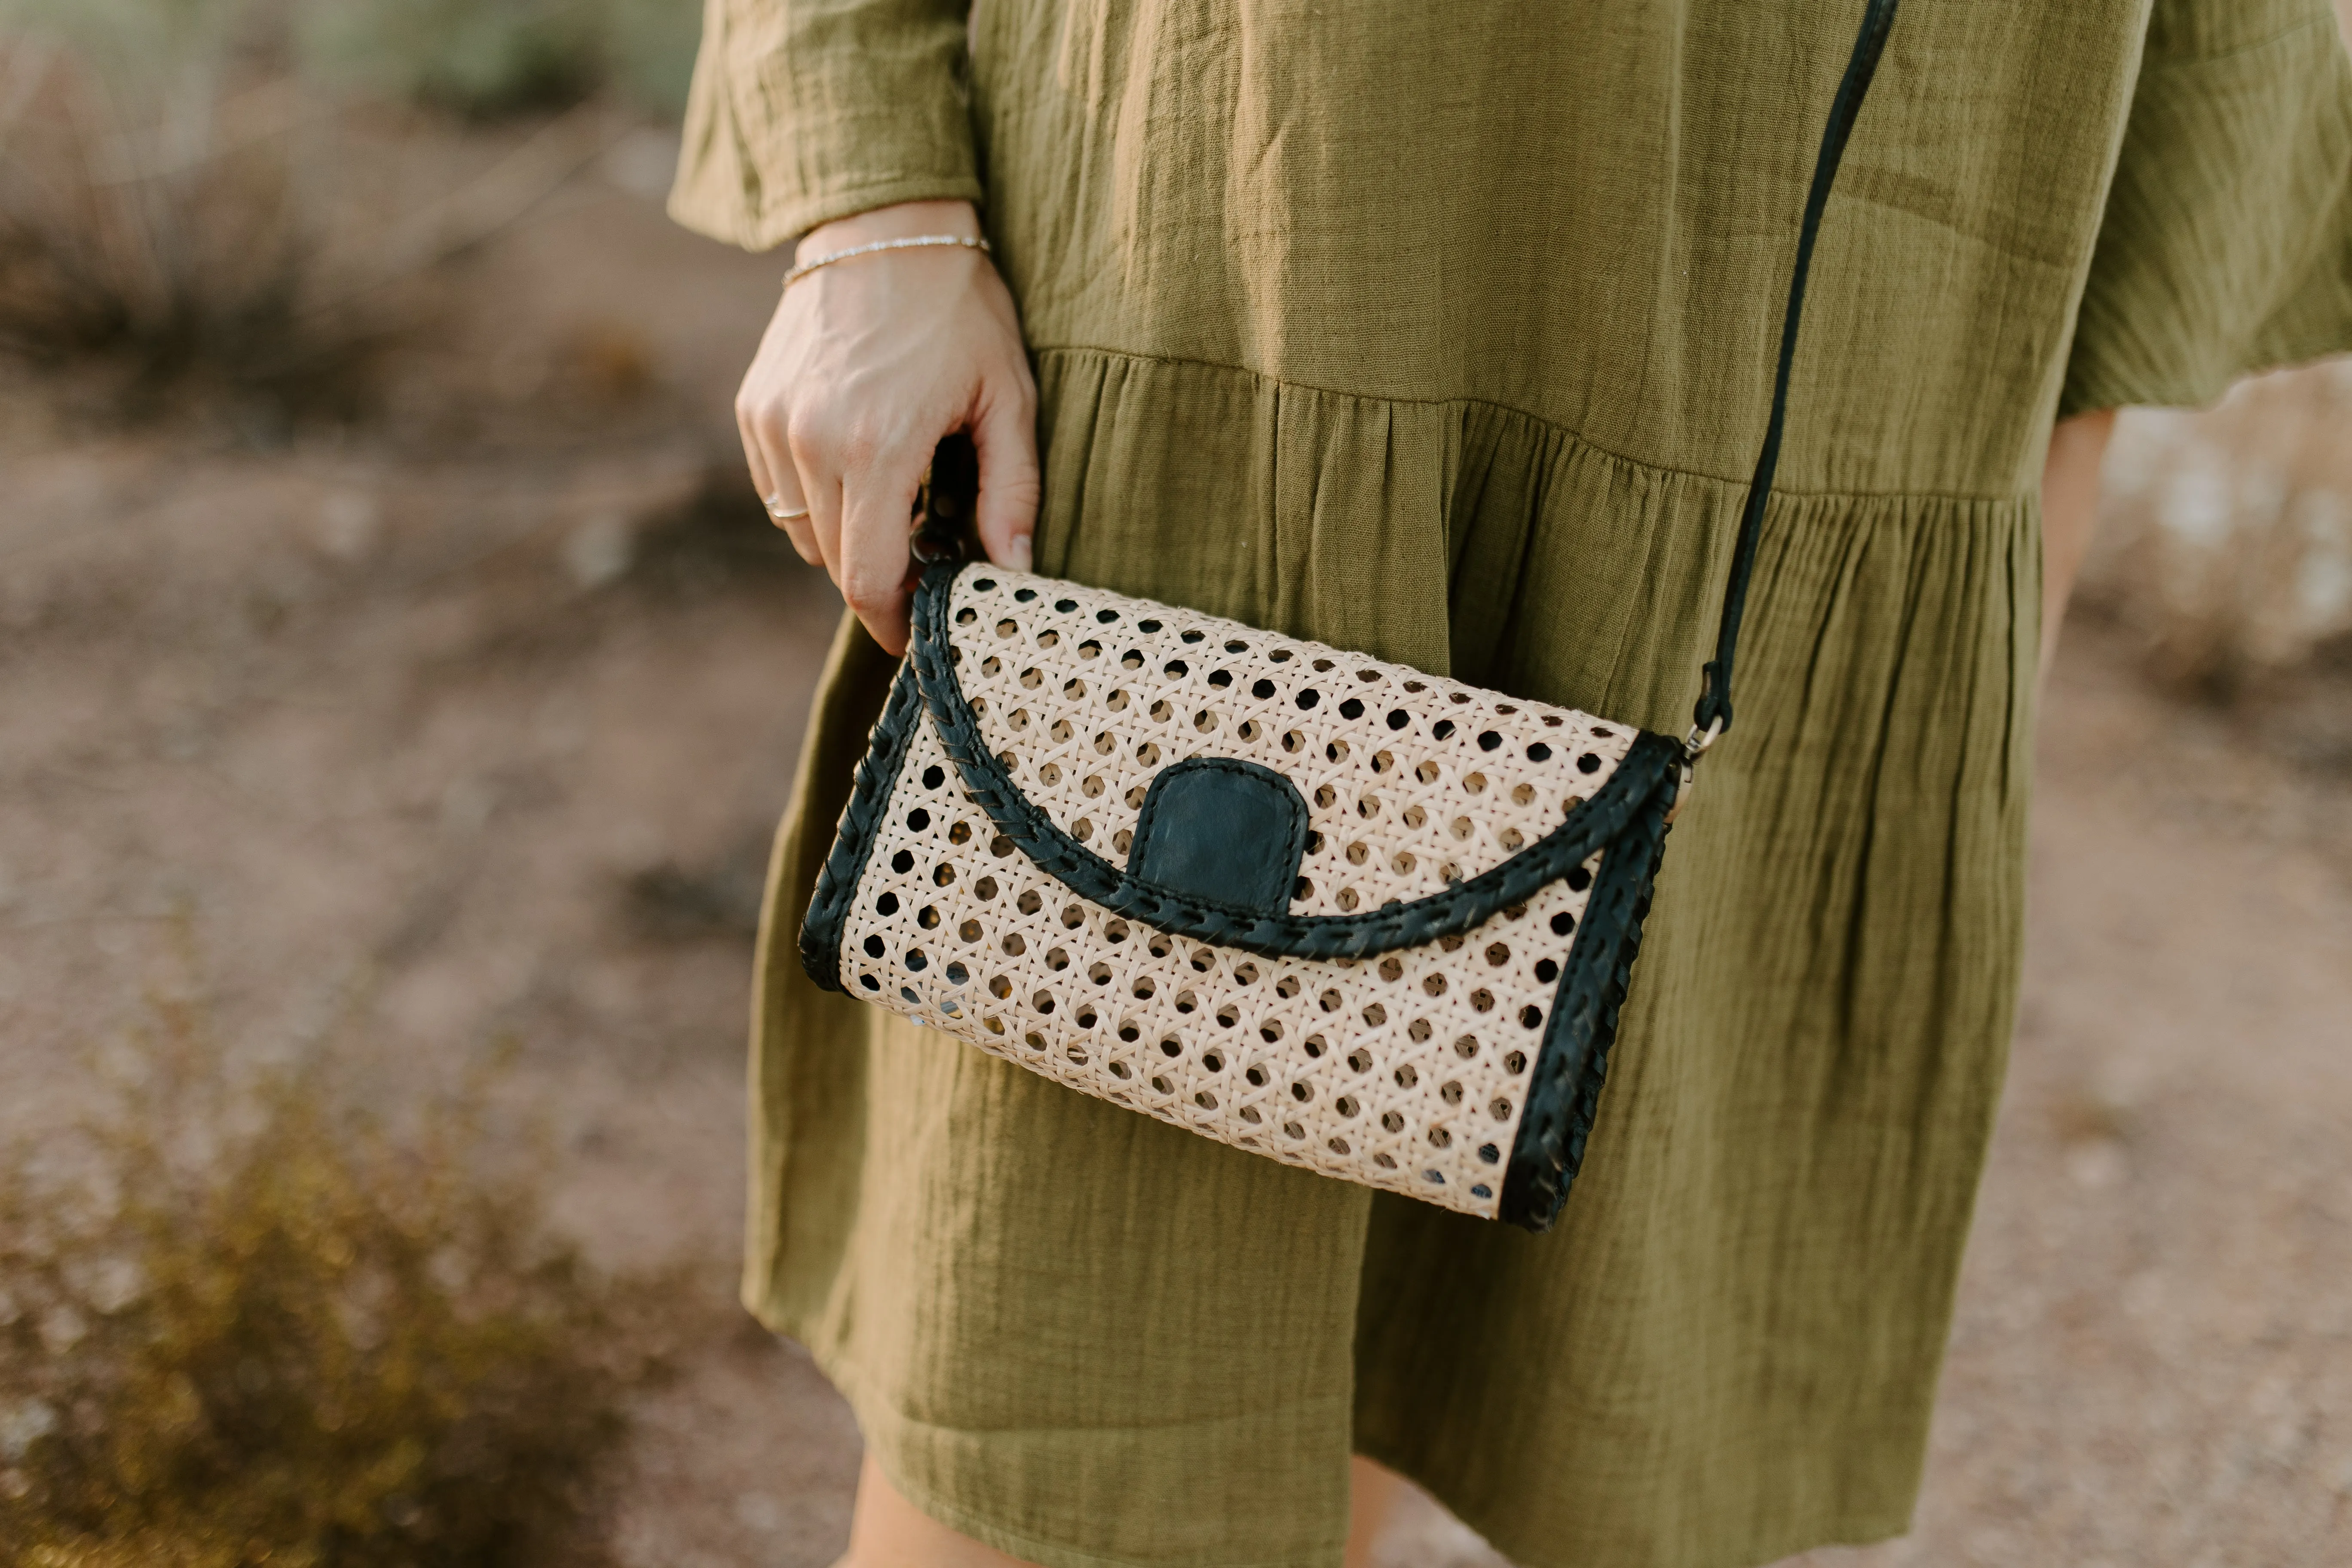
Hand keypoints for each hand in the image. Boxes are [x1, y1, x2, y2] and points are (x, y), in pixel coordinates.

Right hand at [736, 199, 1039, 653]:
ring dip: (849, 539)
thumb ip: (1011, 492)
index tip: (919, 630)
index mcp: (878, 447)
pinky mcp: (754, 407)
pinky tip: (861, 465)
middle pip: (836, 564)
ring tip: (900, 503)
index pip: (867, 579)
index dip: (892, 621)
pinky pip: (780, 491)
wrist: (884, 225)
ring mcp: (775, 423)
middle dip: (882, 579)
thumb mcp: (1008, 398)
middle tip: (929, 559)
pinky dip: (818, 499)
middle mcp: (812, 441)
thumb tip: (1014, 572)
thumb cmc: (959, 311)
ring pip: (805, 533)